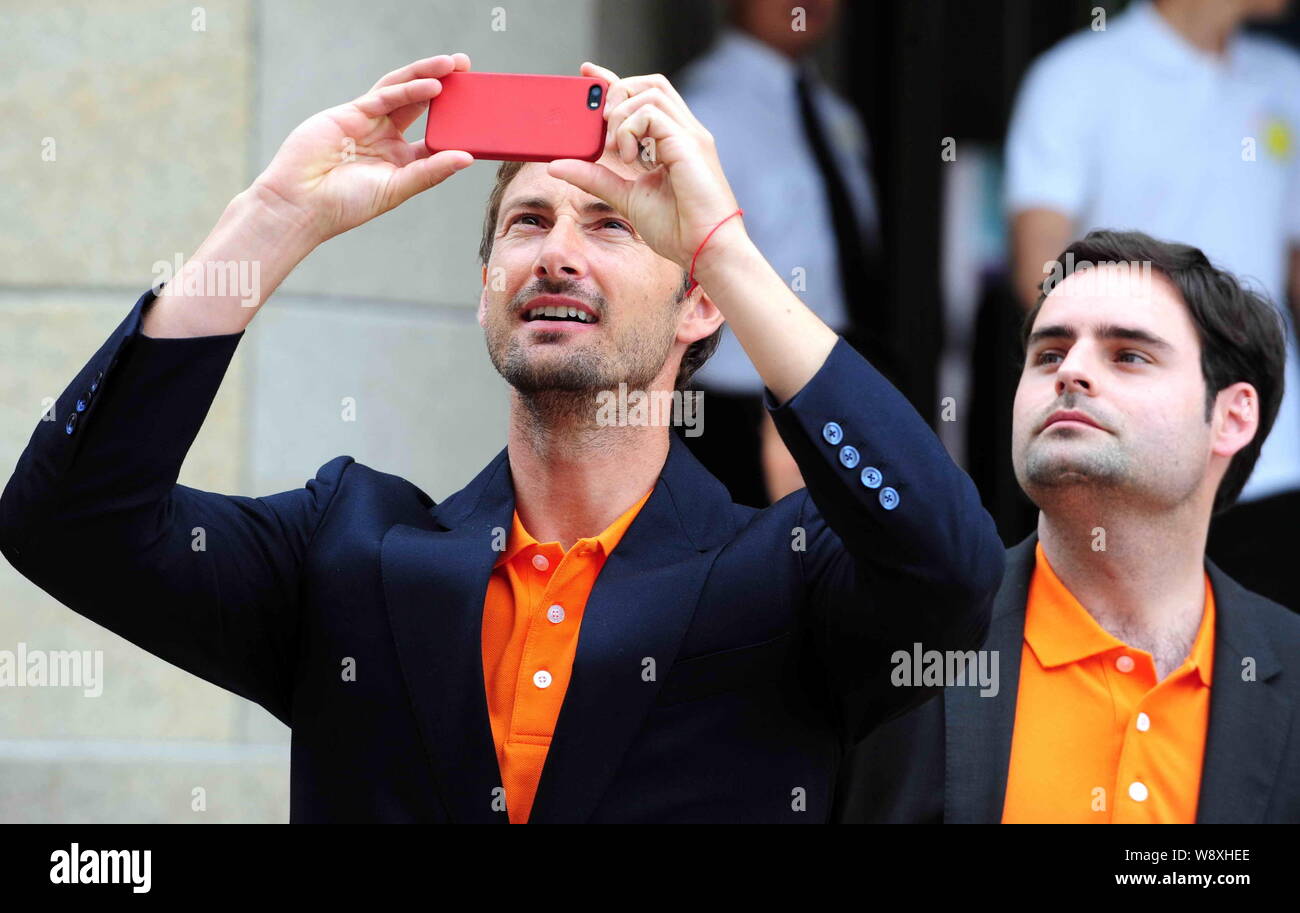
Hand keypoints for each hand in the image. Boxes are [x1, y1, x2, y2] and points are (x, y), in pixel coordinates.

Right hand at [247, 54, 475, 245]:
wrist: (301, 202)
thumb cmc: (347, 204)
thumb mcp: (397, 189)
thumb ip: (430, 172)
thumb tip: (467, 158)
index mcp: (401, 161)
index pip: (435, 136)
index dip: (457, 123)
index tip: (481, 111)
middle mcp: (387, 138)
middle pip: (422, 106)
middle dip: (446, 87)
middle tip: (470, 70)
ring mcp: (369, 123)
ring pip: (403, 92)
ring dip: (427, 76)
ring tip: (454, 65)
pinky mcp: (351, 112)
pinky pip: (383, 96)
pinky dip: (407, 89)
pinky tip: (431, 85)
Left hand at [546, 63, 742, 270]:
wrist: (705, 251)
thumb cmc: (677, 228)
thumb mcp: (625, 197)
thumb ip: (594, 177)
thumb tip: (556, 165)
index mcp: (672, 141)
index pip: (643, 95)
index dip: (613, 80)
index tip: (587, 74)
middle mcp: (683, 132)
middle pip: (649, 83)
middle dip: (616, 93)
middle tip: (600, 126)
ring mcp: (689, 135)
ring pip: (650, 91)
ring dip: (621, 115)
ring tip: (614, 149)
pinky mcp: (690, 143)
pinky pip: (652, 113)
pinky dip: (630, 129)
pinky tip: (628, 157)